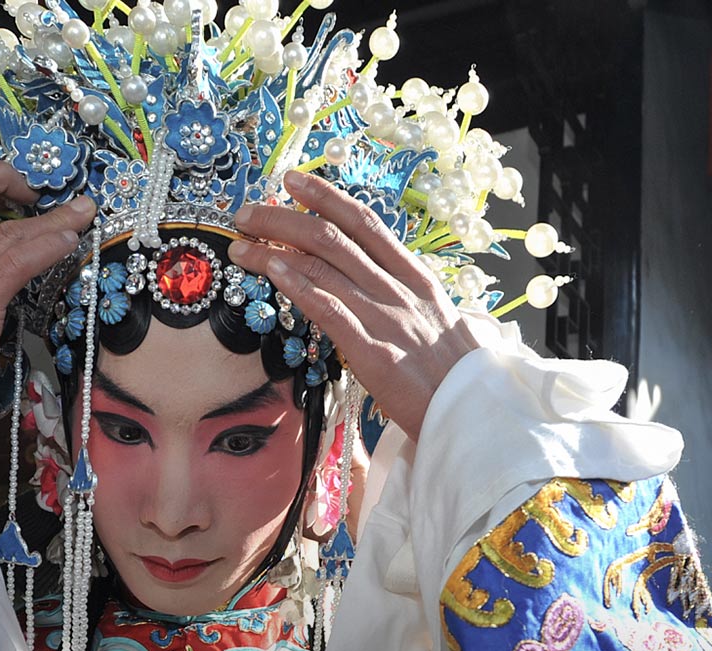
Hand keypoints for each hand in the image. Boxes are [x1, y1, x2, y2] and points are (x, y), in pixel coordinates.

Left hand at [228, 171, 477, 440]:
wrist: (471, 407)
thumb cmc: (453, 369)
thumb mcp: (434, 316)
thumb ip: (401, 294)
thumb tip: (370, 278)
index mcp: (413, 275)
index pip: (363, 222)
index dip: (324, 197)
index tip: (292, 182)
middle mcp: (396, 288)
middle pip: (331, 238)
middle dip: (281, 220)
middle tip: (247, 215)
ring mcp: (384, 317)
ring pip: (321, 267)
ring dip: (272, 251)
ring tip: (240, 246)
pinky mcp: (372, 351)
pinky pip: (328, 309)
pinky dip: (296, 285)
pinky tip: (271, 272)